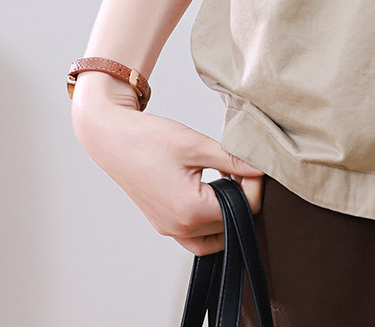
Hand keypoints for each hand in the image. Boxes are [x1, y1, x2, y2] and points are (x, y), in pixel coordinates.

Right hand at [71, 74, 266, 254]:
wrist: (112, 139)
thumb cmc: (150, 139)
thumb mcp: (197, 144)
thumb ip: (232, 159)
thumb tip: (262, 168)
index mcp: (191, 210)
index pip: (242, 209)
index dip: (254, 186)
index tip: (252, 163)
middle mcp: (179, 227)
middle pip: (230, 223)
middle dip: (242, 195)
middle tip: (239, 165)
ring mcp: (169, 228)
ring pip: (214, 234)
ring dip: (227, 209)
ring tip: (225, 175)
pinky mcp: (162, 223)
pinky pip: (195, 235)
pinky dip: (209, 219)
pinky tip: (211, 188)